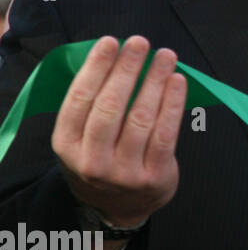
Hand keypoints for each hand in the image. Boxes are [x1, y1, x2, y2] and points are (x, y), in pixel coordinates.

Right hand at [51, 35, 188, 228]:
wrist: (119, 207)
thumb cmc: (101, 159)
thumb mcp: (81, 140)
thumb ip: (92, 106)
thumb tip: (115, 57)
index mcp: (67, 145)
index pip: (80, 99)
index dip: (96, 68)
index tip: (111, 42)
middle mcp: (92, 160)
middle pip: (111, 106)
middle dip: (127, 69)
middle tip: (140, 42)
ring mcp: (124, 171)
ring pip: (141, 117)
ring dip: (154, 81)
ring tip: (165, 56)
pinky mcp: (154, 175)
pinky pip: (166, 133)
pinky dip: (173, 103)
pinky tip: (177, 81)